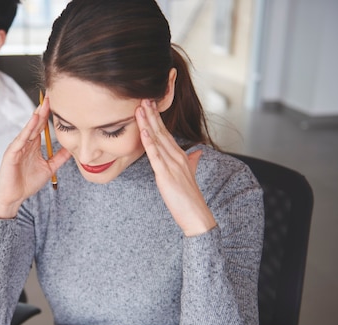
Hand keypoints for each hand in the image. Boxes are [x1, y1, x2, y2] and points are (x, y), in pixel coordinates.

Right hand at [0, 97, 70, 217]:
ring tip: (45, 103)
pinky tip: (35, 119)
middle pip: (36, 123)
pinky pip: (21, 139)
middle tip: (52, 95)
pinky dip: (28, 129)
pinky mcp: (12, 153)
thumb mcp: (49, 168)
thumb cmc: (27, 183)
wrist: (13, 197)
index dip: (49, 114)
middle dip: (44, 109)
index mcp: (33, 145)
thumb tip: (72, 148)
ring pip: (29, 128)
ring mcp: (18, 147)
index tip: (59, 102)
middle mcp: (25, 143)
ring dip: (37, 115)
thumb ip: (59, 158)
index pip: (42, 126)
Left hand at [135, 99, 215, 235]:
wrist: (196, 215)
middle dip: (152, 114)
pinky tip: (143, 131)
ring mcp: (172, 165)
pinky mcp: (166, 175)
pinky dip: (149, 143)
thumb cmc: (189, 198)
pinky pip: (156, 156)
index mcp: (180, 156)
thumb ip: (193, 161)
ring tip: (140, 108)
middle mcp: (177, 156)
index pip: (166, 133)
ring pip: (157, 140)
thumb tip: (197, 152)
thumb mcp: (190, 175)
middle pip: (161, 131)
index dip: (157, 118)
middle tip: (143, 97)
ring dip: (148, 123)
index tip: (149, 104)